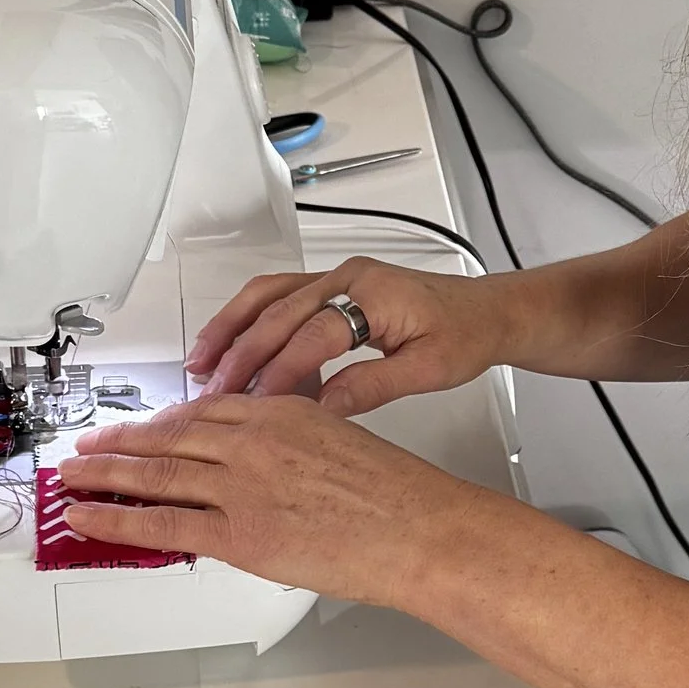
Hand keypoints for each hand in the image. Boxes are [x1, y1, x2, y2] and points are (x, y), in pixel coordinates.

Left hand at [54, 390, 466, 602]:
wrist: (420, 529)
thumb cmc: (398, 496)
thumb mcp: (342, 443)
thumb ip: (296, 445)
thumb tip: (269, 468)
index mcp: (280, 413)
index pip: (203, 412)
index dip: (161, 423)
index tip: (139, 429)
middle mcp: (252, 442)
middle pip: (169, 437)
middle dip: (119, 444)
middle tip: (87, 449)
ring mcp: (240, 486)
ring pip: (155, 474)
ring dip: (105, 475)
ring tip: (73, 478)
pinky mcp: (238, 533)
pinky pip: (162, 523)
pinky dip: (117, 519)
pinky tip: (88, 516)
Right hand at [186, 253, 509, 415]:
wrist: (488, 312)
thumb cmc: (465, 334)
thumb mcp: (428, 369)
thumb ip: (373, 386)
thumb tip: (322, 409)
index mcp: (373, 293)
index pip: (314, 333)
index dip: (281, 371)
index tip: (258, 404)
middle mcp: (348, 278)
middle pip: (279, 311)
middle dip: (241, 353)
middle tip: (212, 391)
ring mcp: (336, 279)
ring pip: (267, 296)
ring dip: (230, 328)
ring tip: (201, 363)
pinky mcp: (331, 287)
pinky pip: (277, 296)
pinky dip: (246, 319)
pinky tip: (226, 346)